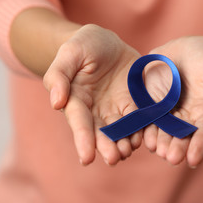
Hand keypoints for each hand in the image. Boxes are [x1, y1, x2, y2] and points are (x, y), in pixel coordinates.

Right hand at [43, 24, 141, 165]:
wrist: (107, 43)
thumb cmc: (84, 45)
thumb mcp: (70, 53)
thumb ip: (59, 75)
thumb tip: (56, 103)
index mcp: (77, 100)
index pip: (79, 122)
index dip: (83, 139)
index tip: (86, 158)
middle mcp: (96, 110)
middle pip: (101, 132)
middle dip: (107, 146)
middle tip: (113, 159)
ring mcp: (116, 108)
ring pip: (121, 130)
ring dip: (124, 143)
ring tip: (128, 151)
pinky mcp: (134, 103)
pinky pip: (140, 118)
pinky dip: (142, 129)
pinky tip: (145, 137)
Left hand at [143, 36, 202, 167]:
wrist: (189, 48)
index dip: (200, 145)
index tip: (193, 160)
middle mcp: (187, 117)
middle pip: (182, 136)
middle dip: (177, 148)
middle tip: (171, 158)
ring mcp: (168, 111)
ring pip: (163, 130)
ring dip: (160, 141)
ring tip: (157, 149)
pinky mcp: (151, 102)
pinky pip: (147, 116)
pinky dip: (145, 125)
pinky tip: (143, 135)